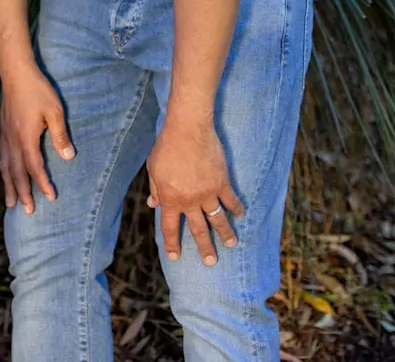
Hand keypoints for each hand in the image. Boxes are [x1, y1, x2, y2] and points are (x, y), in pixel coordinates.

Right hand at [0, 66, 74, 214]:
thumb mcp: (55, 111)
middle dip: (22, 193)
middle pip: (16, 172)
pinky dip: (4, 171)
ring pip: (6, 166)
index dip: (42, 183)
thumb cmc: (38, 90)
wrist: (16, 72)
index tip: (50, 198)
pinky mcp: (4, 130)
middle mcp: (12, 139)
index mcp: (26, 136)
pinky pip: (2, 157)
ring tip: (11, 203)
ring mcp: (6, 135)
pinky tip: (6, 176)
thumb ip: (60, 135)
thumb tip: (68, 158)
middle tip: (26, 212)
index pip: (33, 166)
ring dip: (9, 186)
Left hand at [147, 117, 242, 265]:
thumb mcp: (153, 169)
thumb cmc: (166, 148)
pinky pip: (231, 200)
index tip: (175, 257)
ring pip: (218, 219)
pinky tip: (241, 216)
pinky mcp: (222, 183)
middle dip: (204, 248)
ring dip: (225, 233)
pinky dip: (236, 208)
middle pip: (197, 229)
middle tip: (211, 263)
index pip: (169, 227)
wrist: (188, 131)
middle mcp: (189, 201)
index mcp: (170, 199)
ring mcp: (207, 193)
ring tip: (231, 244)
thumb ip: (155, 189)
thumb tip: (153, 204)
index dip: (172, 244)